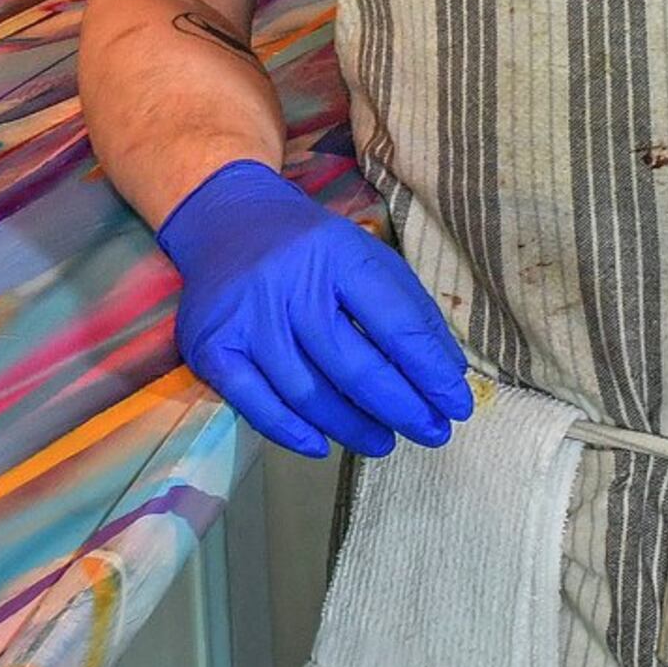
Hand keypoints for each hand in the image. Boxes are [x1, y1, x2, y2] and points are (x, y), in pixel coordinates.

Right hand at [157, 160, 474, 459]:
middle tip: (432, 434)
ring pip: (308, 394)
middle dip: (401, 408)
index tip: (456, 405)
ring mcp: (246, 318)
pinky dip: (293, 434)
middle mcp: (289, 283)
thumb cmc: (311, 248)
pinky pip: (257, 406)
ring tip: (384, 442)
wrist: (226, 221)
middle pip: (353, 366)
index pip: (395, 323)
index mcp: (338, 253)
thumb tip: (447, 375)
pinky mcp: (211, 347)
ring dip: (353, 428)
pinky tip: (322, 445)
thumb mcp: (366, 255)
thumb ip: (408, 309)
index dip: (430, 372)